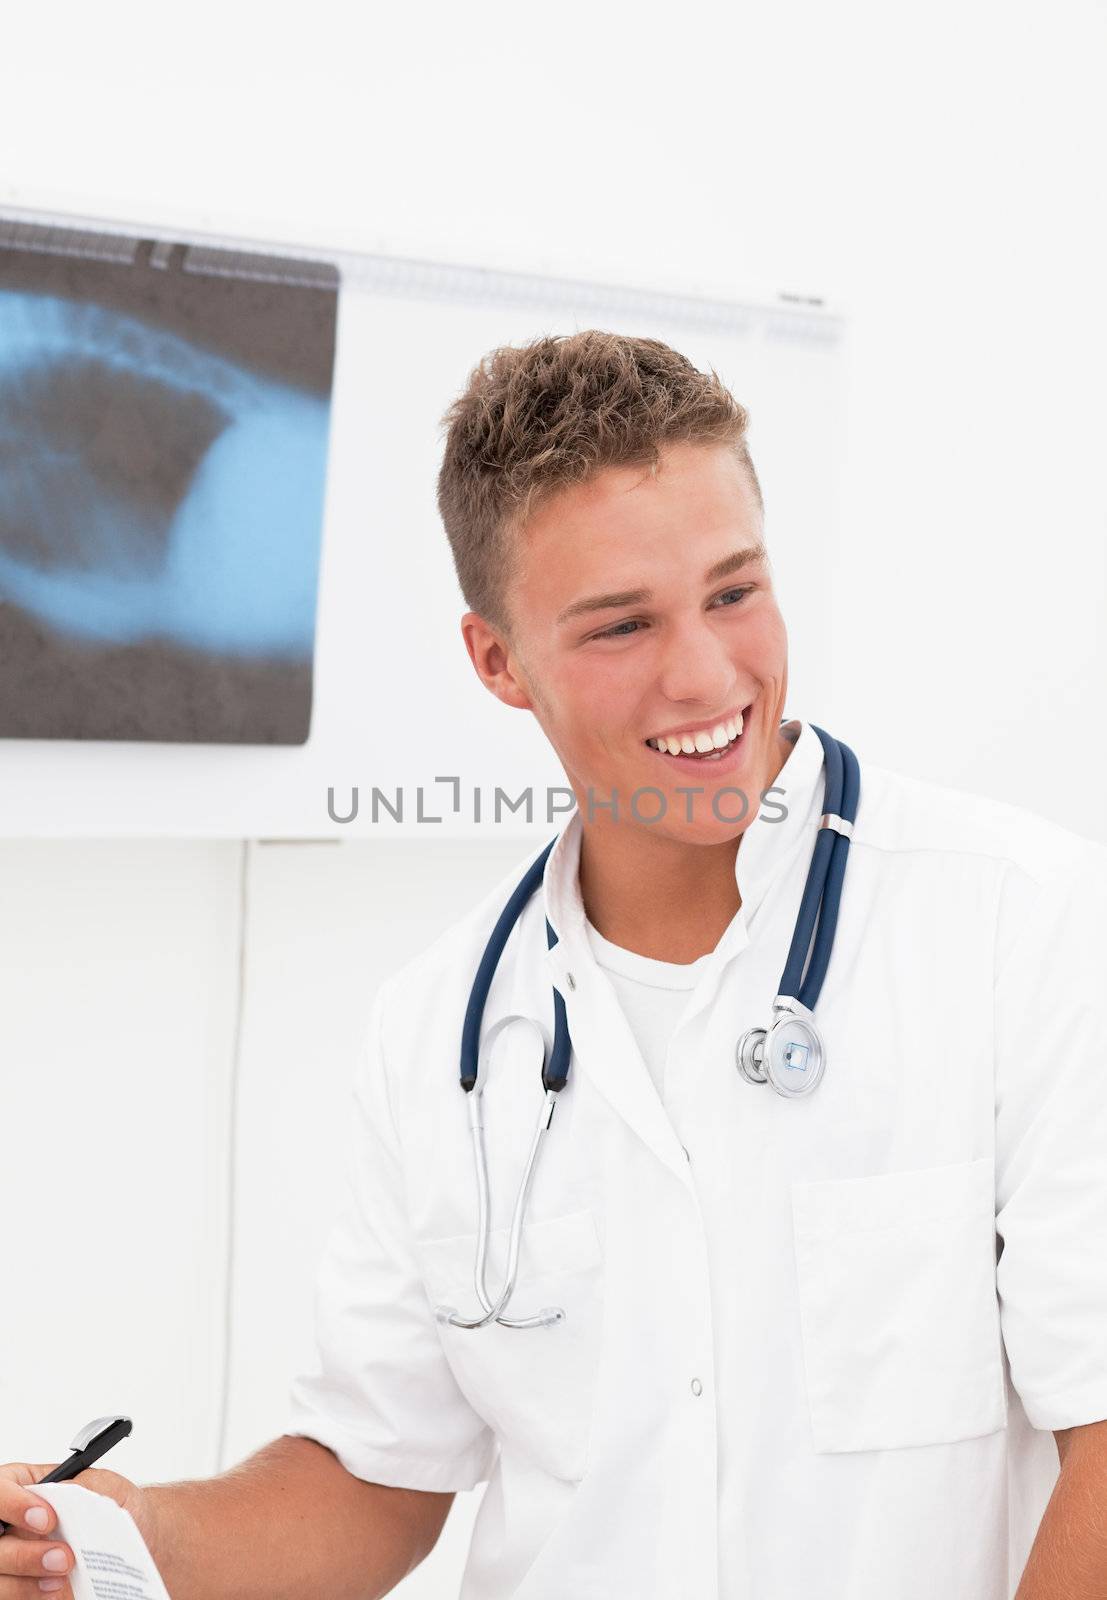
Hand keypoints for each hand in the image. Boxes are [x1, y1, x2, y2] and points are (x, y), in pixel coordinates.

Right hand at [0, 1461, 151, 1597]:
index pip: (2, 1486)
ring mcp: (13, 1558)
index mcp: (33, 1486)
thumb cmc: (122, 1512)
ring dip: (25, 1576)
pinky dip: (27, 1593)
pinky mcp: (18, 1585)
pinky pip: (6, 1594)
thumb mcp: (112, 1488)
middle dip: (22, 1551)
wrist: (139, 1547)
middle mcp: (16, 1522)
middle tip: (62, 1556)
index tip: (46, 1519)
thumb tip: (63, 1490)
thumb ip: (86, 1484)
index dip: (14, 1503)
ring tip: (64, 1572)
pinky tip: (55, 1588)